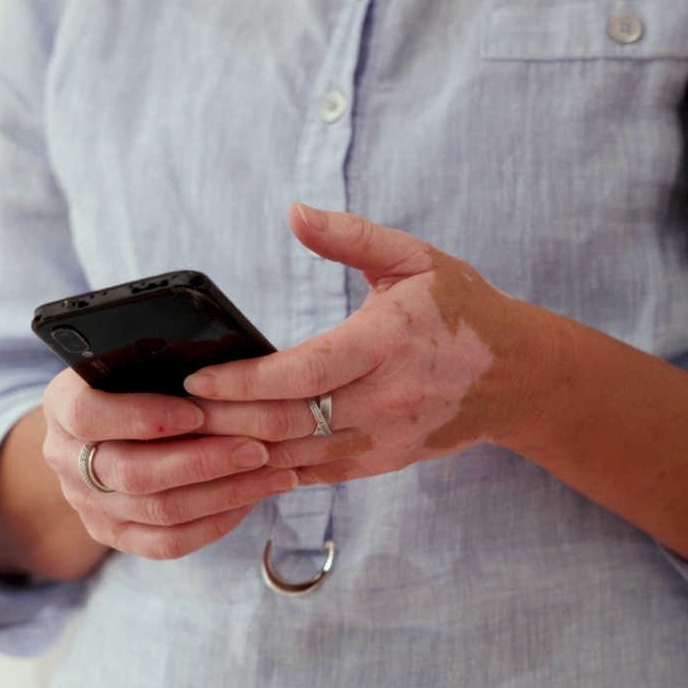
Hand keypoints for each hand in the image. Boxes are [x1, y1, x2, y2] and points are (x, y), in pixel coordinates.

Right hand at [41, 368, 298, 559]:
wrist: (105, 428)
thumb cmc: (132, 379)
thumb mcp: (134, 359)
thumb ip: (162, 362)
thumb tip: (216, 363)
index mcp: (63, 405)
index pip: (89, 415)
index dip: (144, 417)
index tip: (197, 412)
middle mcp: (65, 459)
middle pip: (132, 473)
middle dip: (202, 462)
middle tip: (256, 449)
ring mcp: (86, 503)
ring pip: (157, 512)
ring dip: (223, 493)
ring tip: (270, 473)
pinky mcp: (112, 534)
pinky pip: (166, 543)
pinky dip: (215, 523)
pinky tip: (250, 499)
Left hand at [184, 204, 565, 485]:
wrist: (519, 376)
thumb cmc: (462, 308)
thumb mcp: (415, 257)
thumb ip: (351, 236)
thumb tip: (293, 212)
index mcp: (390, 342)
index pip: (307, 373)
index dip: (246, 381)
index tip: (197, 378)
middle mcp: (386, 398)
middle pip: (290, 422)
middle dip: (223, 422)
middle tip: (169, 414)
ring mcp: (385, 438)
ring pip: (296, 456)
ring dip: (237, 453)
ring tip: (183, 442)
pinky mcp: (382, 461)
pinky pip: (315, 475)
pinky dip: (269, 472)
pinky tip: (230, 465)